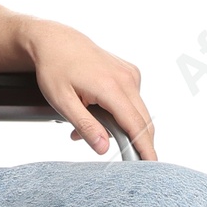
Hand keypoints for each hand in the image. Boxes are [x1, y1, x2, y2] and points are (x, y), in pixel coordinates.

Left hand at [26, 20, 156, 160]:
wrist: (55, 41)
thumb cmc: (54, 69)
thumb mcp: (62, 101)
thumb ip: (85, 125)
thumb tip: (104, 148)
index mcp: (111, 87)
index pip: (136, 125)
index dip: (145, 148)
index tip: (151, 166)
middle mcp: (127, 79)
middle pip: (143, 121)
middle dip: (135, 143)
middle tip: (121, 159)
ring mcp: (130, 74)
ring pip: (137, 112)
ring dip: (122, 127)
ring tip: (90, 129)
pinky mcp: (130, 72)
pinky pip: (132, 100)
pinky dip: (121, 113)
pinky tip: (98, 113)